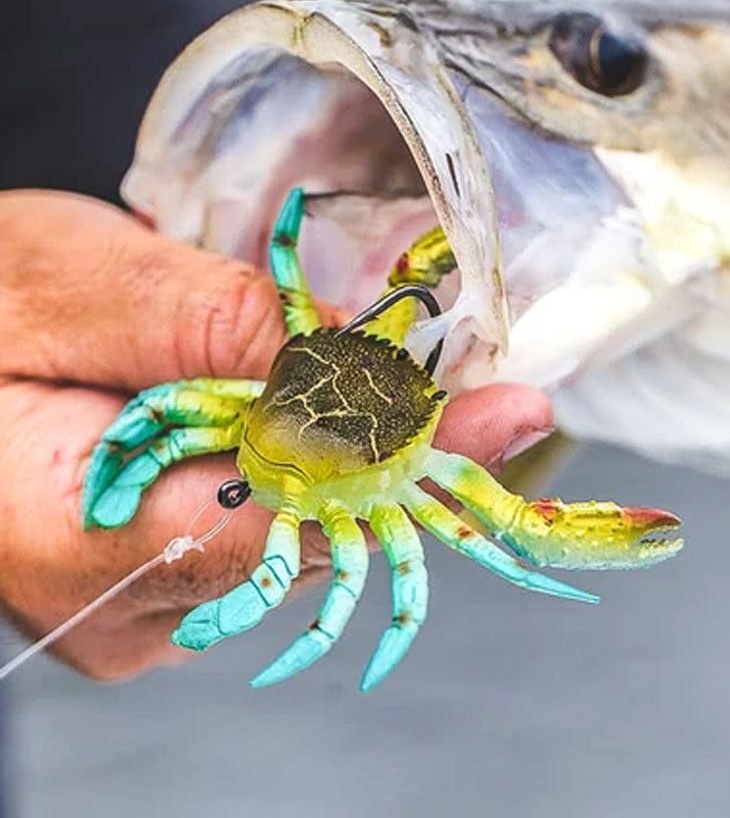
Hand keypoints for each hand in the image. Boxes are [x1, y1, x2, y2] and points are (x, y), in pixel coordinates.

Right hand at [0, 191, 551, 679]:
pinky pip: (279, 529)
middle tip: (491, 394)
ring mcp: (154, 601)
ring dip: (370, 458)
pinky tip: (352, 415)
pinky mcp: (175, 574)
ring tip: (419, 390)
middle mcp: (127, 605)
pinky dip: (328, 467)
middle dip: (401, 457)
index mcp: (72, 542)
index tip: (500, 412)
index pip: (273, 524)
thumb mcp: (80, 283)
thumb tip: (373, 358)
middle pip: (307, 539)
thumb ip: (219, 323)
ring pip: (304, 537)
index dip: (396, 463)